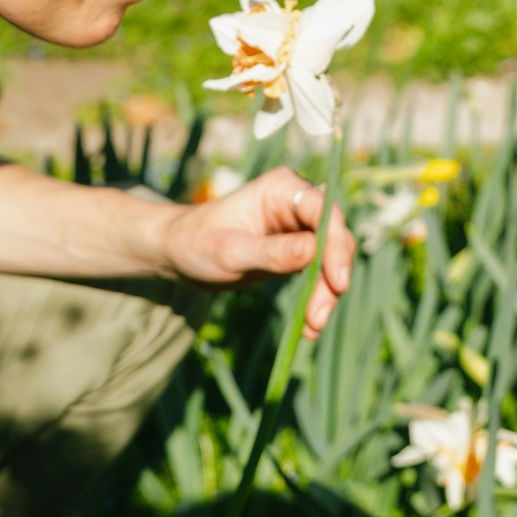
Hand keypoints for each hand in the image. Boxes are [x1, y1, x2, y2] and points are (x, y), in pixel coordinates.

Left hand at [161, 167, 356, 339]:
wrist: (179, 253)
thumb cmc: (197, 243)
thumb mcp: (230, 252)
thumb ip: (271, 252)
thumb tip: (314, 251)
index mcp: (281, 189)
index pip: (323, 211)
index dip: (336, 245)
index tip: (337, 282)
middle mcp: (297, 203)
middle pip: (333, 239)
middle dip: (330, 278)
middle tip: (318, 316)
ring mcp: (299, 227)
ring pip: (330, 260)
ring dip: (325, 294)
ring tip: (311, 328)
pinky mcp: (298, 251)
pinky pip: (318, 274)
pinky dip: (316, 299)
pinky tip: (307, 327)